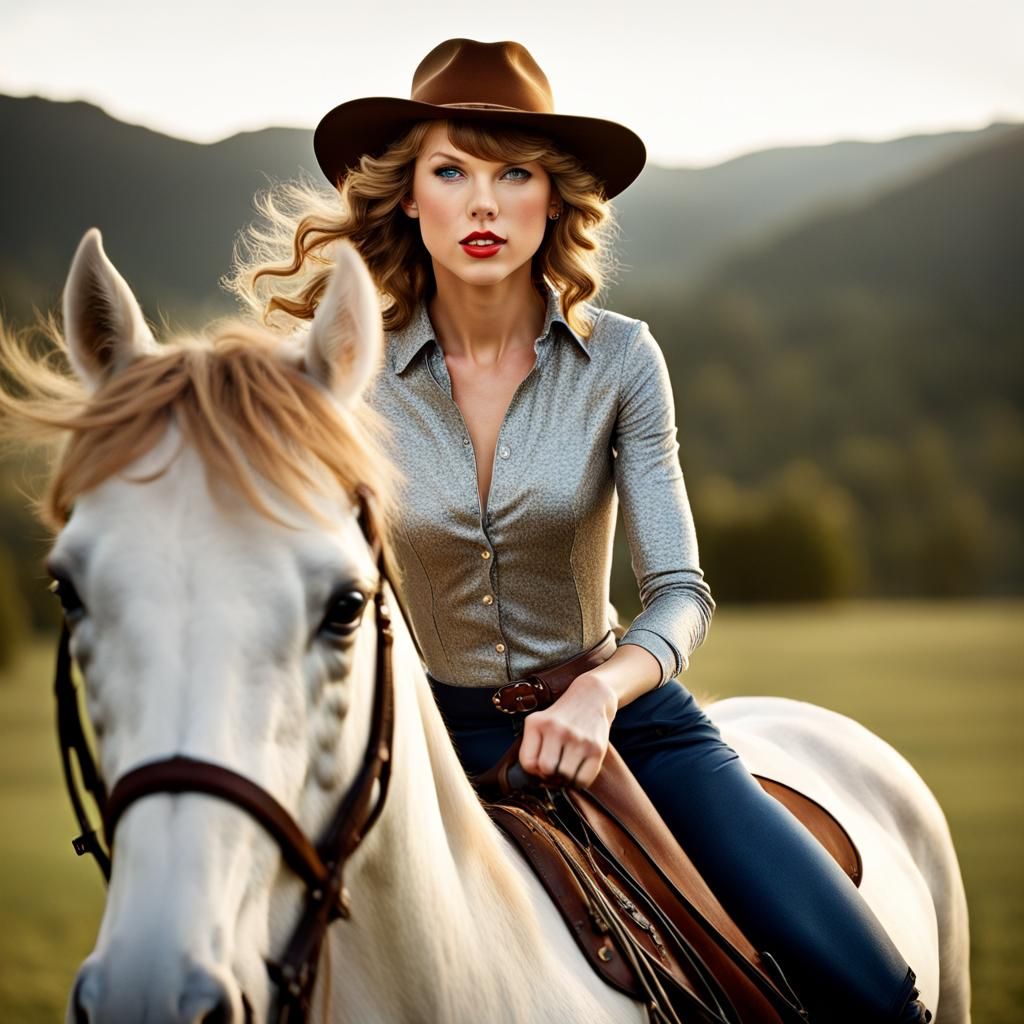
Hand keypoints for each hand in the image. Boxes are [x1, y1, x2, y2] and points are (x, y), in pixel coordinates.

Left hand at [517, 672, 617, 788]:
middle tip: (556, 769)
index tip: (542, 766)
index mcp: (537, 723)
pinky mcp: (596, 748)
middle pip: (547, 770)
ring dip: (565, 779)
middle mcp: (557, 729)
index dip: (534, 770)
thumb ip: (532, 748)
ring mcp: (578, 738)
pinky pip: (583, 780)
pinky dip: (579, 781)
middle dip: (550, 775)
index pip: (528, 762)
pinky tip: (578, 769)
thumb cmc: (562, 716)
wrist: (592, 696)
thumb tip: (540, 781)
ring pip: (565, 777)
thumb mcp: (540, 722)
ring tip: (567, 767)